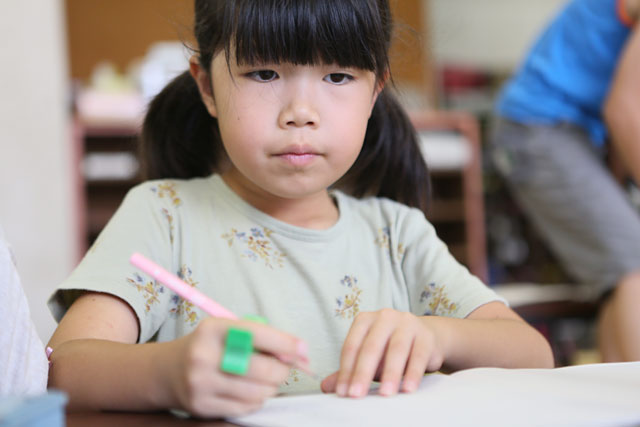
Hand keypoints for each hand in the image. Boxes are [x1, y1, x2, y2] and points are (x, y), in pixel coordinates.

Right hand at [166, 317, 308, 417]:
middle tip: (284, 367)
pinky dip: (256, 400)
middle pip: (261, 369)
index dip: (286, 343)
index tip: (303, 349)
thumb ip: (262, 337)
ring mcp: (201, 384)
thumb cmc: (210, 347)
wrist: (167, 371)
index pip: (257, 334)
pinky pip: (246, 407)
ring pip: (258, 392)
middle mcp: (204, 356)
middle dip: (282, 370)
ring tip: (263, 379)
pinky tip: (248, 390)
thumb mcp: (228, 330)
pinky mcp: (202, 406)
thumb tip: (300, 352)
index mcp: (213, 329)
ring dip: (270, 387)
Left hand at [320, 309, 444, 397]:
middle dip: (362, 373)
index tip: (343, 392)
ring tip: (385, 394)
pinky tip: (407, 388)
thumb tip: (326, 387)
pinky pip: (418, 355)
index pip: (352, 346)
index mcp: (365, 320)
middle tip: (357, 395)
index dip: (346, 370)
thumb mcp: (369, 359)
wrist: (426, 338)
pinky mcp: (425, 334)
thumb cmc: (390, 349)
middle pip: (371, 347)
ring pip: (396, 349)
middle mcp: (384, 317)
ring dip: (390, 374)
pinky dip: (413, 373)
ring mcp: (406, 323)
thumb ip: (349, 370)